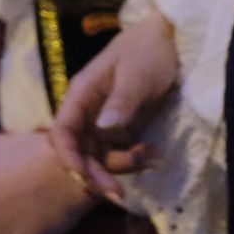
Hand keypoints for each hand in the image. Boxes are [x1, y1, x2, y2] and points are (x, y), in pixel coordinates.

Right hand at [48, 14, 176, 197]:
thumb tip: (103, 127)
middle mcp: (88, 112)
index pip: (62, 131)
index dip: (67, 156)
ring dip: (120, 166)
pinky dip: (133, 159)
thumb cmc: (149, 50)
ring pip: (101, 156)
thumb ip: (121, 101)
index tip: (84, 176)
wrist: (171, 40)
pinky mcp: (123, 128)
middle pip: (80, 151)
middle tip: (119, 193)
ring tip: (150, 159)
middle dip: (96, 173)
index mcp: (82, 94)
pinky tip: (153, 157)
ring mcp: (105, 122)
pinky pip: (120, 152)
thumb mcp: (137, 74)